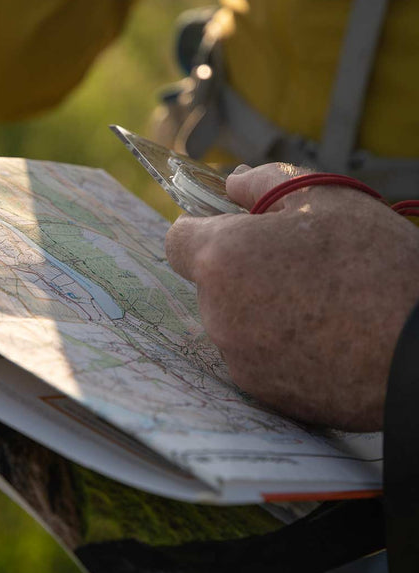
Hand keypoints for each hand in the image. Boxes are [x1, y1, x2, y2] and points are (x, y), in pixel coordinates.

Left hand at [165, 163, 418, 430]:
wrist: (418, 349)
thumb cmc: (375, 264)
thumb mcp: (326, 198)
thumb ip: (265, 182)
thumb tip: (232, 182)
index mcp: (222, 259)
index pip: (178, 240)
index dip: (202, 229)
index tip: (231, 229)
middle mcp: (216, 313)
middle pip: (210, 281)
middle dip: (240, 268)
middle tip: (295, 264)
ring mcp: (236, 356)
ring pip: (233, 318)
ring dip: (259, 306)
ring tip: (317, 303)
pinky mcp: (259, 390)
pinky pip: (254, 354)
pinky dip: (275, 343)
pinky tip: (321, 337)